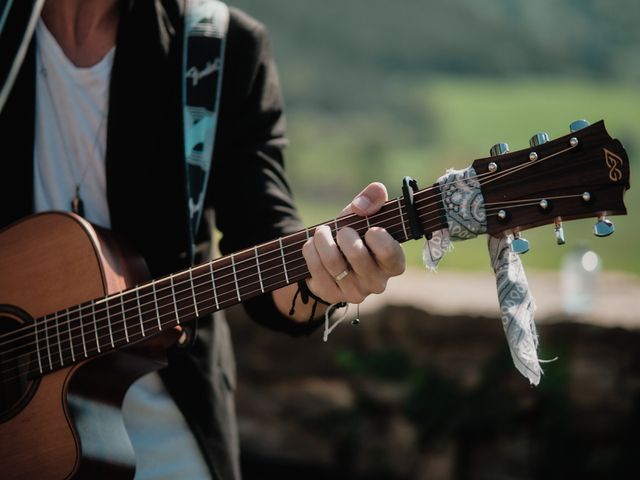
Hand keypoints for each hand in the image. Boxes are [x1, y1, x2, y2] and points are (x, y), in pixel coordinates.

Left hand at [302, 182, 404, 304]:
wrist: (330, 256)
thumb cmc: (355, 233)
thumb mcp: (366, 213)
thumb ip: (373, 198)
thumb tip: (362, 205)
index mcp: (393, 263)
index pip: (390, 253)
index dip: (377, 236)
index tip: (369, 228)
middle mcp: (377, 282)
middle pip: (357, 254)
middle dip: (343, 234)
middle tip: (342, 230)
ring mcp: (354, 292)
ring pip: (333, 261)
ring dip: (322, 239)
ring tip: (322, 233)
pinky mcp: (332, 295)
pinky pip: (316, 268)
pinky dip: (310, 250)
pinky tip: (313, 246)